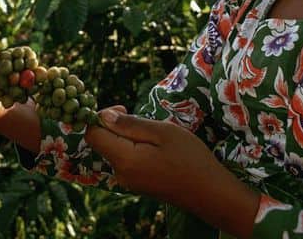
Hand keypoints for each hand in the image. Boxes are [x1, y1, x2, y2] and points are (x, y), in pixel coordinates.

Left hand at [85, 107, 258, 237]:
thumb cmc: (190, 158)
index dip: (101, 117)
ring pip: (114, 150)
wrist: (210, 193)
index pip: (93, 135)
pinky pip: (125, 160)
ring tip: (154, 134)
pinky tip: (155, 147)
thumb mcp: (162, 132)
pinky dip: (133, 148)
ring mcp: (128, 182)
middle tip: (141, 118)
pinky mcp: (137, 184)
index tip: (124, 108)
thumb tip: (103, 116)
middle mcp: (120, 174)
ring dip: (127, 136)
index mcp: (124, 159)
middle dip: (115, 125)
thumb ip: (130, 124)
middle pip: (102, 142)